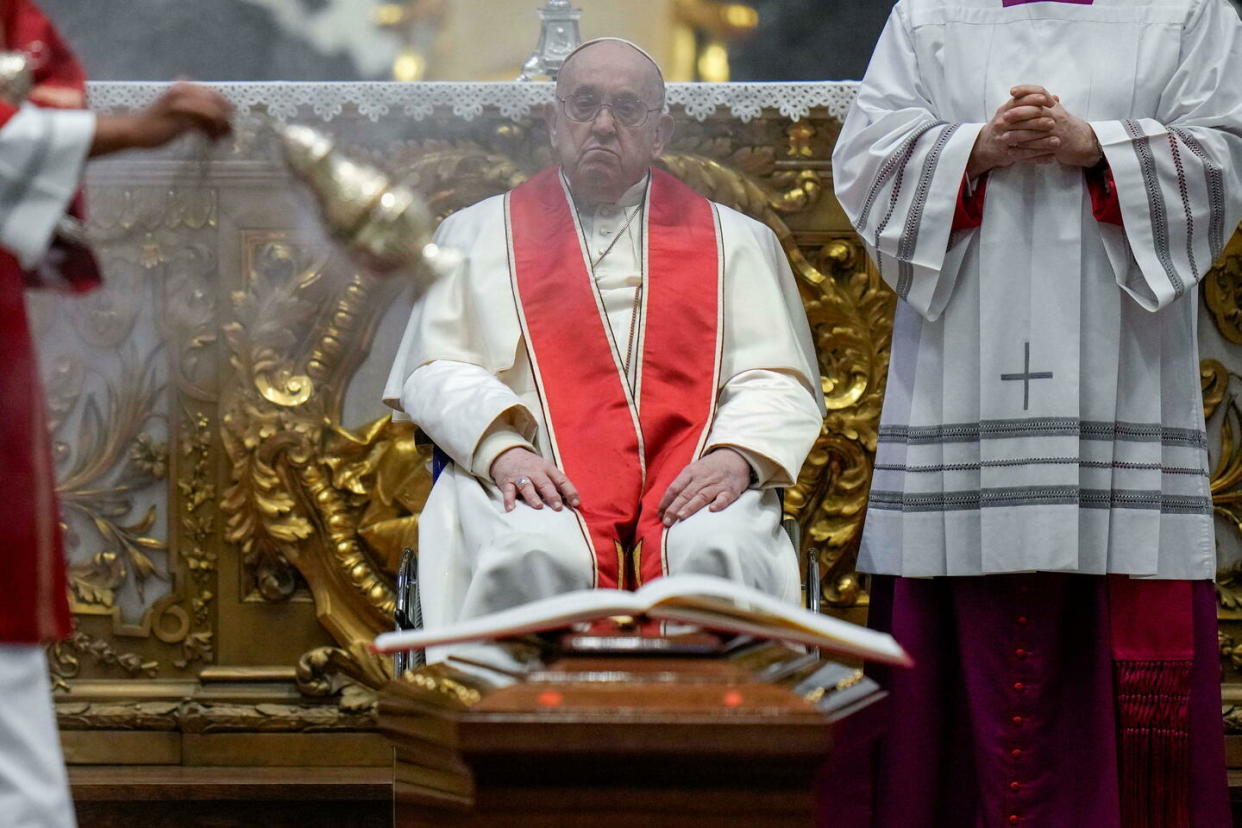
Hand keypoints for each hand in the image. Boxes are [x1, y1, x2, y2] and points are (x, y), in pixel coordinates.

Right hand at [91, 82, 232, 156]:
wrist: (135, 130)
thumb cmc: (158, 123)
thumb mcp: (180, 111)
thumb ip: (197, 110)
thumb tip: (222, 119)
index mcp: (184, 86)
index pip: (214, 95)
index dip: (225, 110)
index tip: (228, 125)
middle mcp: (184, 91)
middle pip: (217, 104)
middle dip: (226, 121)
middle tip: (228, 136)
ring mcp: (182, 104)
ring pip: (214, 115)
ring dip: (220, 130)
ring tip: (218, 141)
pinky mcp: (181, 119)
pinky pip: (205, 126)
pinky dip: (212, 135)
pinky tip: (211, 143)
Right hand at [490, 447, 580, 512]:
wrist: (507, 454)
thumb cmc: (532, 466)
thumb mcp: (546, 469)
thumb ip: (556, 484)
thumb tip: (571, 503)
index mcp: (548, 468)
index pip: (561, 480)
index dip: (570, 491)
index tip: (576, 503)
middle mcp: (535, 472)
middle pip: (545, 484)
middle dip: (552, 496)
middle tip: (558, 507)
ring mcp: (520, 477)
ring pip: (527, 487)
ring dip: (533, 497)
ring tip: (538, 506)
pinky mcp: (507, 482)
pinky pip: (508, 491)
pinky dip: (509, 500)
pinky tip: (511, 509)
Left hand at [658, 448, 751, 526]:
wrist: (735, 456)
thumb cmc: (710, 467)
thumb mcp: (694, 470)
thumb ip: (682, 484)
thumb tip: (666, 503)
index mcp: (690, 473)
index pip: (675, 488)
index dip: (666, 501)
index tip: (659, 514)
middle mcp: (702, 478)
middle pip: (685, 494)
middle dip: (674, 508)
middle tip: (666, 521)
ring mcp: (716, 484)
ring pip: (701, 496)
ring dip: (691, 507)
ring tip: (681, 517)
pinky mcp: (730, 490)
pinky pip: (724, 497)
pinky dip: (718, 503)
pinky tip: (712, 510)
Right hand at [966, 89, 1058, 178]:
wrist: (985, 145)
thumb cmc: (1005, 125)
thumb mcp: (1014, 110)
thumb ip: (1034, 104)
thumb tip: (1056, 97)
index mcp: (1006, 109)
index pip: (1020, 100)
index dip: (1036, 100)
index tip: (1052, 103)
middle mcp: (1002, 122)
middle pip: (1020, 119)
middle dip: (1038, 120)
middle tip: (1053, 122)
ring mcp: (1002, 137)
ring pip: (1022, 137)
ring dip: (1040, 140)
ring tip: (1056, 141)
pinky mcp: (1005, 153)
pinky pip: (1023, 154)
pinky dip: (1038, 156)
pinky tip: (1052, 157)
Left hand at [1004, 85, 1101, 168]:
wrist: (1083, 142)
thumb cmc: (1066, 125)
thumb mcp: (1057, 111)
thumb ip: (1045, 103)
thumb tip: (1030, 93)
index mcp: (1054, 106)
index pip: (1041, 92)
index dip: (1027, 90)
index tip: (1012, 91)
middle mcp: (1056, 115)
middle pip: (1037, 110)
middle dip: (1019, 113)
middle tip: (1004, 116)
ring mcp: (1057, 130)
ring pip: (1036, 130)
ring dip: (1019, 134)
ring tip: (1003, 137)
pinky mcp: (1057, 144)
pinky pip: (1039, 147)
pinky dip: (1025, 149)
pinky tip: (1013, 151)